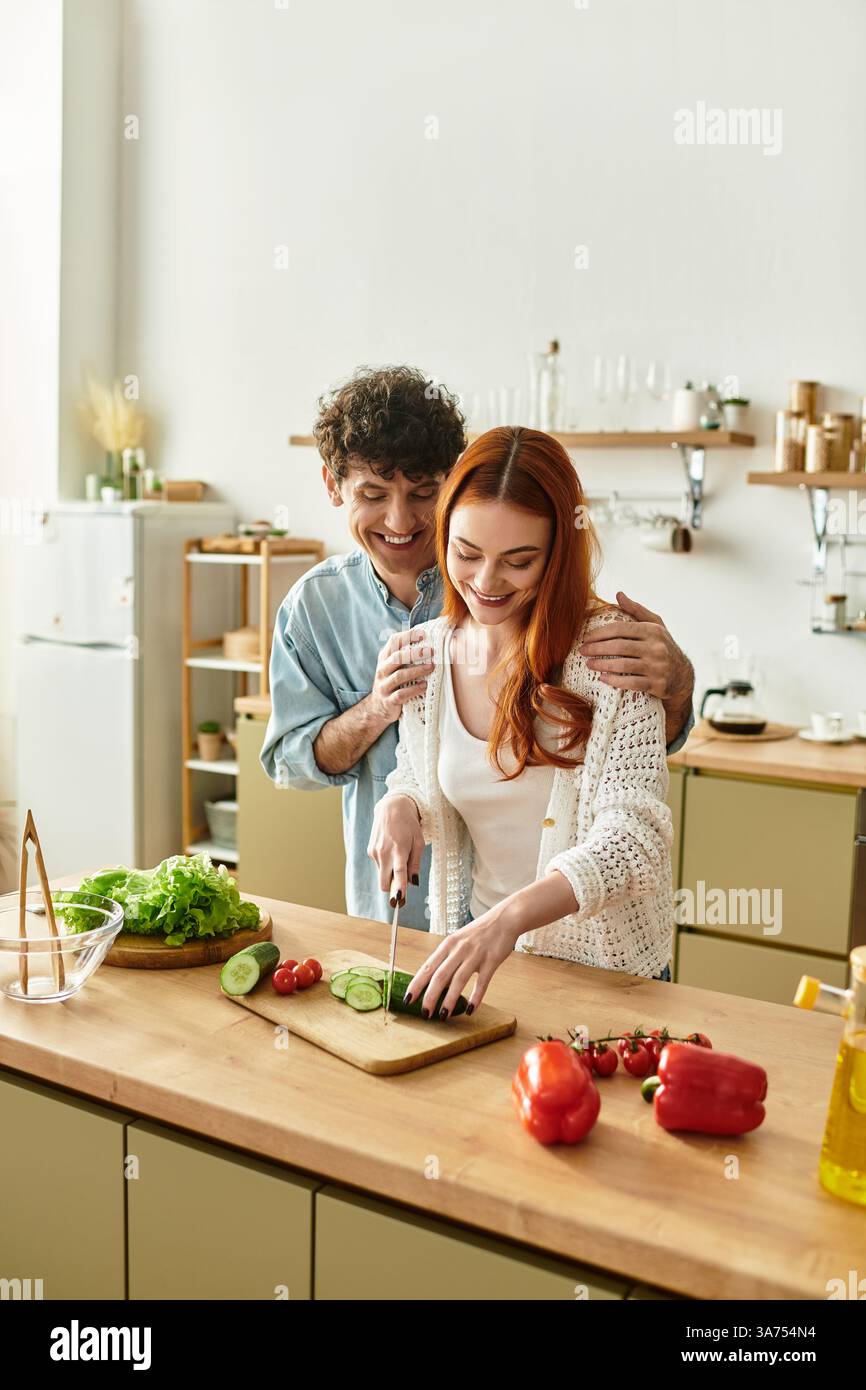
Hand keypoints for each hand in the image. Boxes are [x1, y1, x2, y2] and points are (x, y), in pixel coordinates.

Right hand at [367, 626, 433, 725]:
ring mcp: (384, 686)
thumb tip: (429, 640)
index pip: (394, 642)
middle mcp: (382, 670)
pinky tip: (425, 685)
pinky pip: (401, 694)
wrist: (377, 708)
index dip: (408, 636)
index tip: (424, 634)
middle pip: (396, 658)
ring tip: (431, 667)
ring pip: (399, 675)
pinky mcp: (389, 701)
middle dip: (414, 653)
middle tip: (431, 651)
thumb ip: (406, 655)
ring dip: (417, 670)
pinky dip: (414, 689)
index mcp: (385, 658)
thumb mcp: (394, 667)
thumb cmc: (392, 683)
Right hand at [367, 794, 424, 905]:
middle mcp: (384, 852)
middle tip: (402, 887)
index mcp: (399, 849)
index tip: (399, 900)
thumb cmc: (409, 824)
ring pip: (382, 875)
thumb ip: (415, 863)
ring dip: (390, 873)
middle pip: (384, 882)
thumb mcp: (419, 842)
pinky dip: (386, 864)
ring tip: (399, 856)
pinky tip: (391, 850)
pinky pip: (379, 866)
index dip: (399, 888)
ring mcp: (375, 852)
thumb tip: (413, 882)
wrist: (391, 808)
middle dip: (392, 888)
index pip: (398, 873)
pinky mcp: (370, 851)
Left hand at [403, 904, 520, 1017]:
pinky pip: (482, 982)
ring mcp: (475, 955)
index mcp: (448, 944)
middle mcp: (459, 949)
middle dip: (430, 996)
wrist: (504, 919)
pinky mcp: (491, 960)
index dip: (416, 984)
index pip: (427, 967)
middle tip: (425, 1013)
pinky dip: (476, 997)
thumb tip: (433, 981)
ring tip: (443, 1015)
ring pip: (459, 980)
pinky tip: (470, 1009)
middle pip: (440, 975)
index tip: (408, 999)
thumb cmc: (479, 932)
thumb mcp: (458, 941)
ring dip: (450, 1000)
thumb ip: (447, 959)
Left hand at [580, 592, 693, 738]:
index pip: (621, 629)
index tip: (586, 638)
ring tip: (589, 664)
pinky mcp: (656, 684)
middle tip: (582, 651)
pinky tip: (602, 678)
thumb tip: (618, 594)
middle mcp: (656, 647)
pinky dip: (615, 681)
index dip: (600, 633)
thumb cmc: (662, 646)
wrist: (682, 675)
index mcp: (653, 631)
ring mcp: (657, 667)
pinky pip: (631, 683)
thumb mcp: (655, 626)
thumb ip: (636, 610)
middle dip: (597, 648)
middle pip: (619, 646)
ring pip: (623, 665)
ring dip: (602, 664)